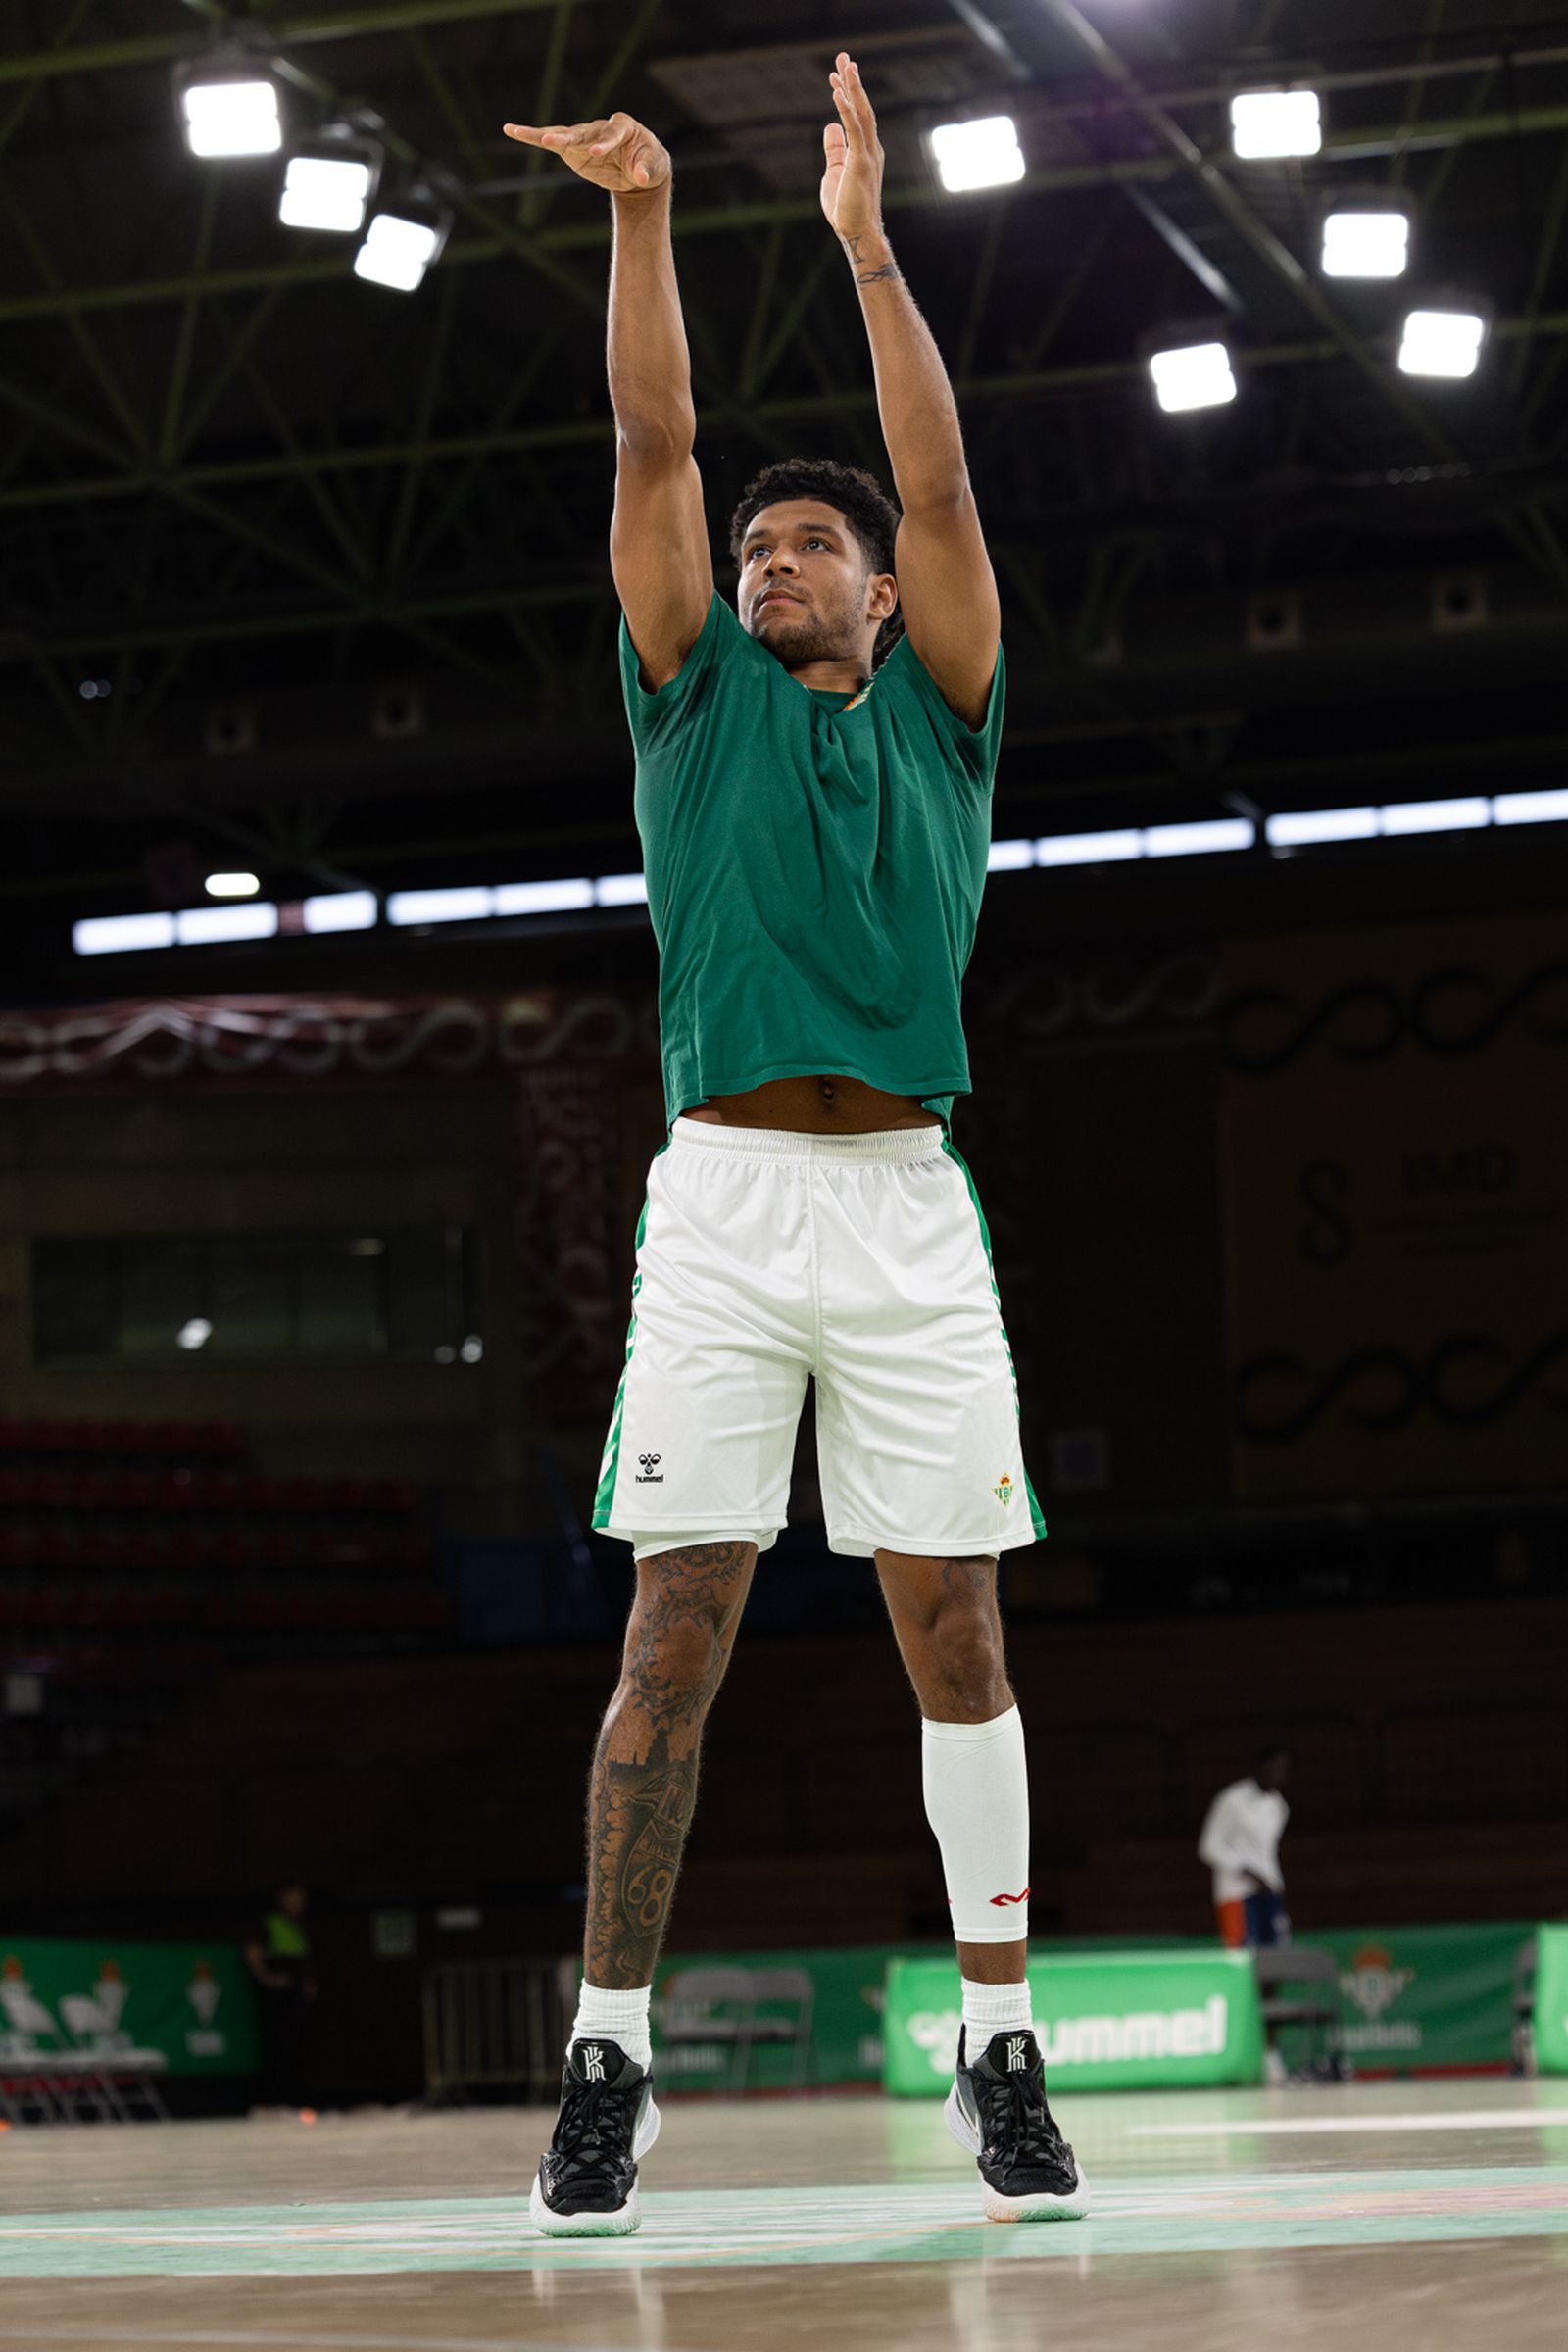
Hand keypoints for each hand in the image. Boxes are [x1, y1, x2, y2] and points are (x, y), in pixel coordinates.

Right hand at [503, 111, 669, 195]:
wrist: (640, 170)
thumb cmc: (649, 163)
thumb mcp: (654, 167)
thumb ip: (647, 170)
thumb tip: (640, 177)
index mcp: (623, 127)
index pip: (612, 132)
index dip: (605, 142)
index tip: (597, 153)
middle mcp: (601, 127)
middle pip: (582, 131)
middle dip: (567, 138)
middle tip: (551, 142)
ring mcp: (584, 137)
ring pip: (561, 135)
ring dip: (541, 136)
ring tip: (518, 131)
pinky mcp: (572, 149)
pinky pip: (550, 142)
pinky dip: (532, 137)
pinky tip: (512, 130)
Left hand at [821, 52, 884, 245]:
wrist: (857, 232)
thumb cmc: (846, 208)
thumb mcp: (834, 172)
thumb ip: (834, 149)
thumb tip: (830, 125)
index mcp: (866, 150)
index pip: (857, 115)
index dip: (846, 93)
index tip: (836, 74)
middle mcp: (872, 148)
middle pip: (862, 107)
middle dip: (852, 81)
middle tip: (844, 56)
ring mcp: (869, 154)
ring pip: (862, 113)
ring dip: (853, 88)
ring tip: (845, 65)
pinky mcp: (862, 163)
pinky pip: (855, 131)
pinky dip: (847, 110)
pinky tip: (838, 93)